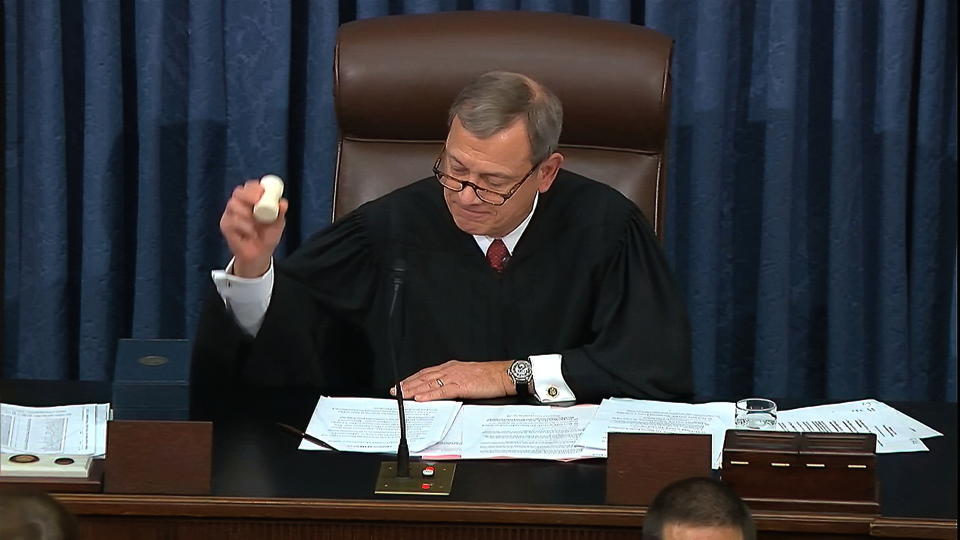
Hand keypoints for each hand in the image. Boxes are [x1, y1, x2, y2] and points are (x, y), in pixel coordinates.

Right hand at [219, 180, 288, 276]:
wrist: (260, 254)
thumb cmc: (267, 235)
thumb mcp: (278, 223)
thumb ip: (280, 213)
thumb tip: (283, 203)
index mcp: (252, 199)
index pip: (250, 187)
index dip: (255, 187)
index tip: (263, 192)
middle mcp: (240, 204)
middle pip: (238, 192)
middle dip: (248, 195)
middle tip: (257, 201)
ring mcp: (230, 214)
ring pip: (233, 205)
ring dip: (246, 213)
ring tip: (256, 225)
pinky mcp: (225, 225)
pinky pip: (231, 221)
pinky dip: (244, 227)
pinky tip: (251, 233)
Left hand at [391, 360, 514, 401]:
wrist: (503, 375)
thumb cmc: (490, 376)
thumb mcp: (469, 376)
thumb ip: (455, 381)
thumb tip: (445, 390)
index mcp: (452, 367)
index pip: (427, 372)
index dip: (413, 379)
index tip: (403, 384)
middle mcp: (450, 370)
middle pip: (424, 377)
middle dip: (408, 384)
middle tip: (395, 390)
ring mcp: (454, 377)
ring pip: (429, 383)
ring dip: (413, 390)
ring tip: (402, 395)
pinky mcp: (460, 386)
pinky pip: (441, 391)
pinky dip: (429, 395)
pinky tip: (420, 398)